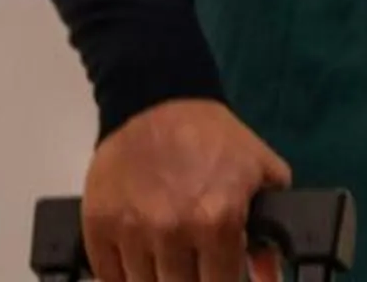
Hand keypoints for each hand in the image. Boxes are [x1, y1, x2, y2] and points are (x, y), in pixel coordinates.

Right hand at [82, 98, 289, 281]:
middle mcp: (174, 231)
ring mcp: (131, 232)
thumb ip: (269, 229)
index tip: (219, 274)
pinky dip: (122, 276)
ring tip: (168, 259)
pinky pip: (108, 276)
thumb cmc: (213, 138)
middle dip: (191, 280)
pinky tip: (137, 261)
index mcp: (218, 219)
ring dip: (156, 278)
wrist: (157, 102)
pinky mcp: (97, 227)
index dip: (223, 281)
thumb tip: (268, 276)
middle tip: (193, 265)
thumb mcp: (259, 172)